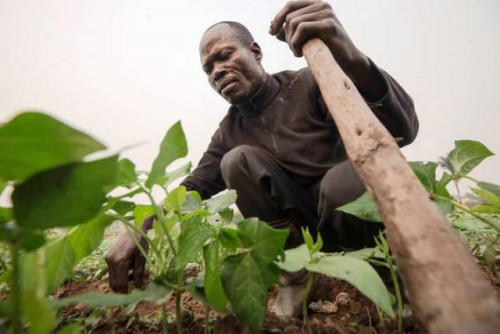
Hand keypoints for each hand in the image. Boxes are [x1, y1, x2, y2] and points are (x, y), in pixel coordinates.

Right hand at [105, 230, 147, 292]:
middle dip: (122, 290)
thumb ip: (139, 274)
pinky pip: (112, 272)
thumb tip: (138, 288)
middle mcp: (111, 261)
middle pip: (114, 284)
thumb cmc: (140, 243)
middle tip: (131, 292)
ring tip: (132, 276)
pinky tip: (128, 270)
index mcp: (120, 262)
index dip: (125, 293)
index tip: (132, 297)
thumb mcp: (142, 258)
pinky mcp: (107, 258)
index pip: (121, 284)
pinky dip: (119, 275)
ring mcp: (108, 259)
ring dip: (121, 282)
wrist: (132, 229)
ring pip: (112, 279)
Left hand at [269, 0, 384, 100]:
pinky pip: (302, 29)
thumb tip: (274, 30)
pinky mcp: (329, 25)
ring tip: (297, 52)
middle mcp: (323, 5)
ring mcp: (327, 13)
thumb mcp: (305, 40)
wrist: (346, 62)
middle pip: (290, 16)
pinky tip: (300, 53)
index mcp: (317, 4)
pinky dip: (296, 43)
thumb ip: (291, 33)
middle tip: (293, 49)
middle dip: (286, 35)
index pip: (290, 5)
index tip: (271, 33)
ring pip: (294, 23)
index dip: (278, 18)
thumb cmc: (326, 50)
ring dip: (291, 42)